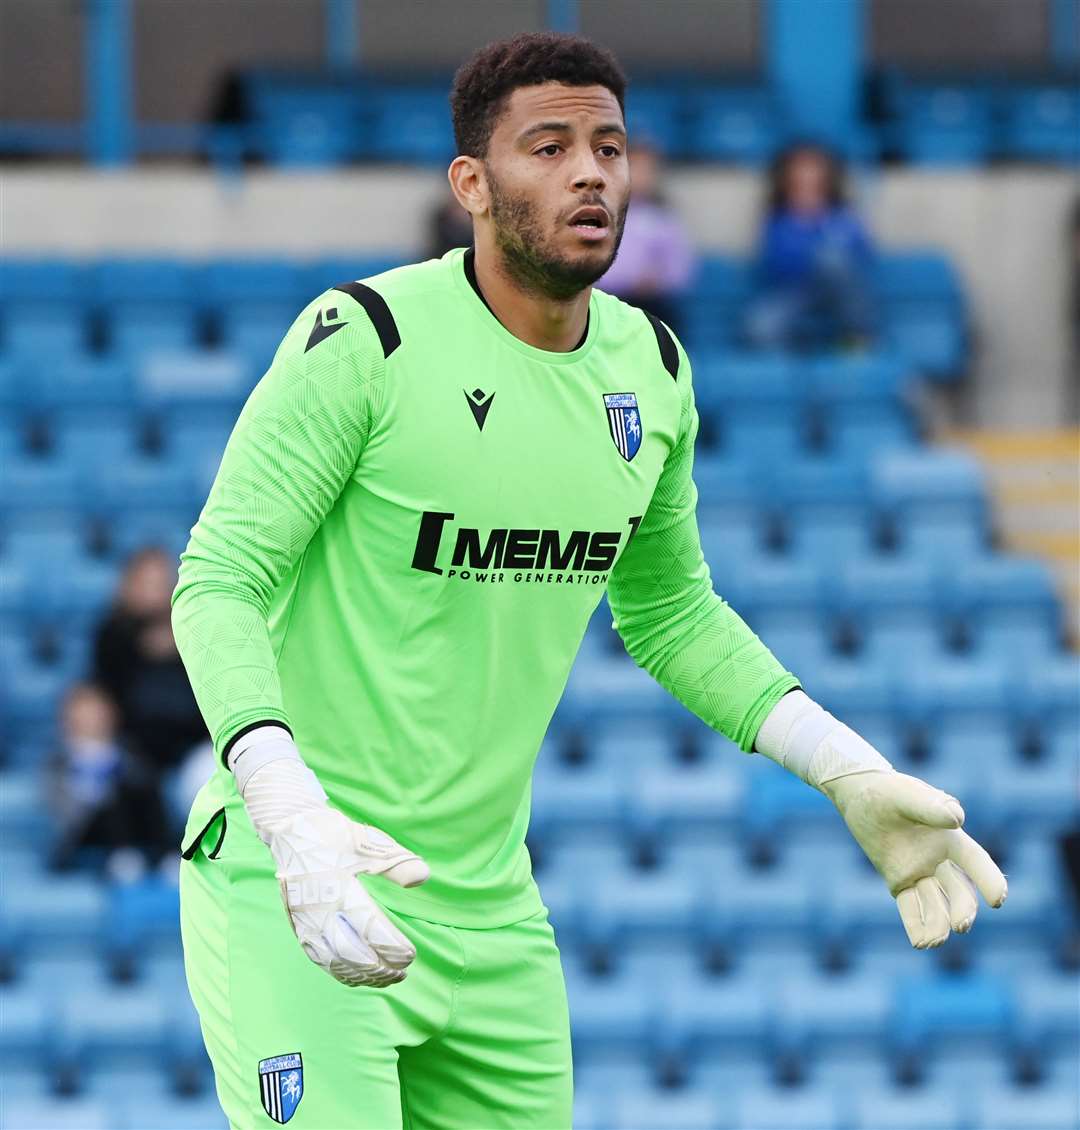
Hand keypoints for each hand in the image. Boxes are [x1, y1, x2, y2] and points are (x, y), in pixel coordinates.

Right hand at [266, 806, 429, 986]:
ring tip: (387, 979)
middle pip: (351, 952)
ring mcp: (305, 921)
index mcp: (338, 887)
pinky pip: (319, 958)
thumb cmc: (332, 834)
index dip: (391, 946)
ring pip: (334, 961)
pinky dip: (340, 972)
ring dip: (362, 975)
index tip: (411, 955)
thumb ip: (396, 862)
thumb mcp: (367, 841)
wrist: (290, 829)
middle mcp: (318, 909)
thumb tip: (424, 877)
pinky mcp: (298, 926)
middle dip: (379, 967)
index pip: (369, 928)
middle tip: (404, 972)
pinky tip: (359, 976)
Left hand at [823, 770, 1006, 948]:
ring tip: (934, 941)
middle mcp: (939, 860)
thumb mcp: (907, 794)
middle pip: (958, 891)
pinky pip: (910, 907)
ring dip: (938, 924)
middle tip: (960, 925)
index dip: (988, 879)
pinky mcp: (899, 881)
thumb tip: (957, 820)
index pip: (976, 862)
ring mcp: (919, 872)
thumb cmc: (888, 791)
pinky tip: (919, 942)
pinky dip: (915, 924)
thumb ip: (930, 806)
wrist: (860, 795)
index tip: (998, 899)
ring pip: (936, 904)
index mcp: (950, 838)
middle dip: (962, 910)